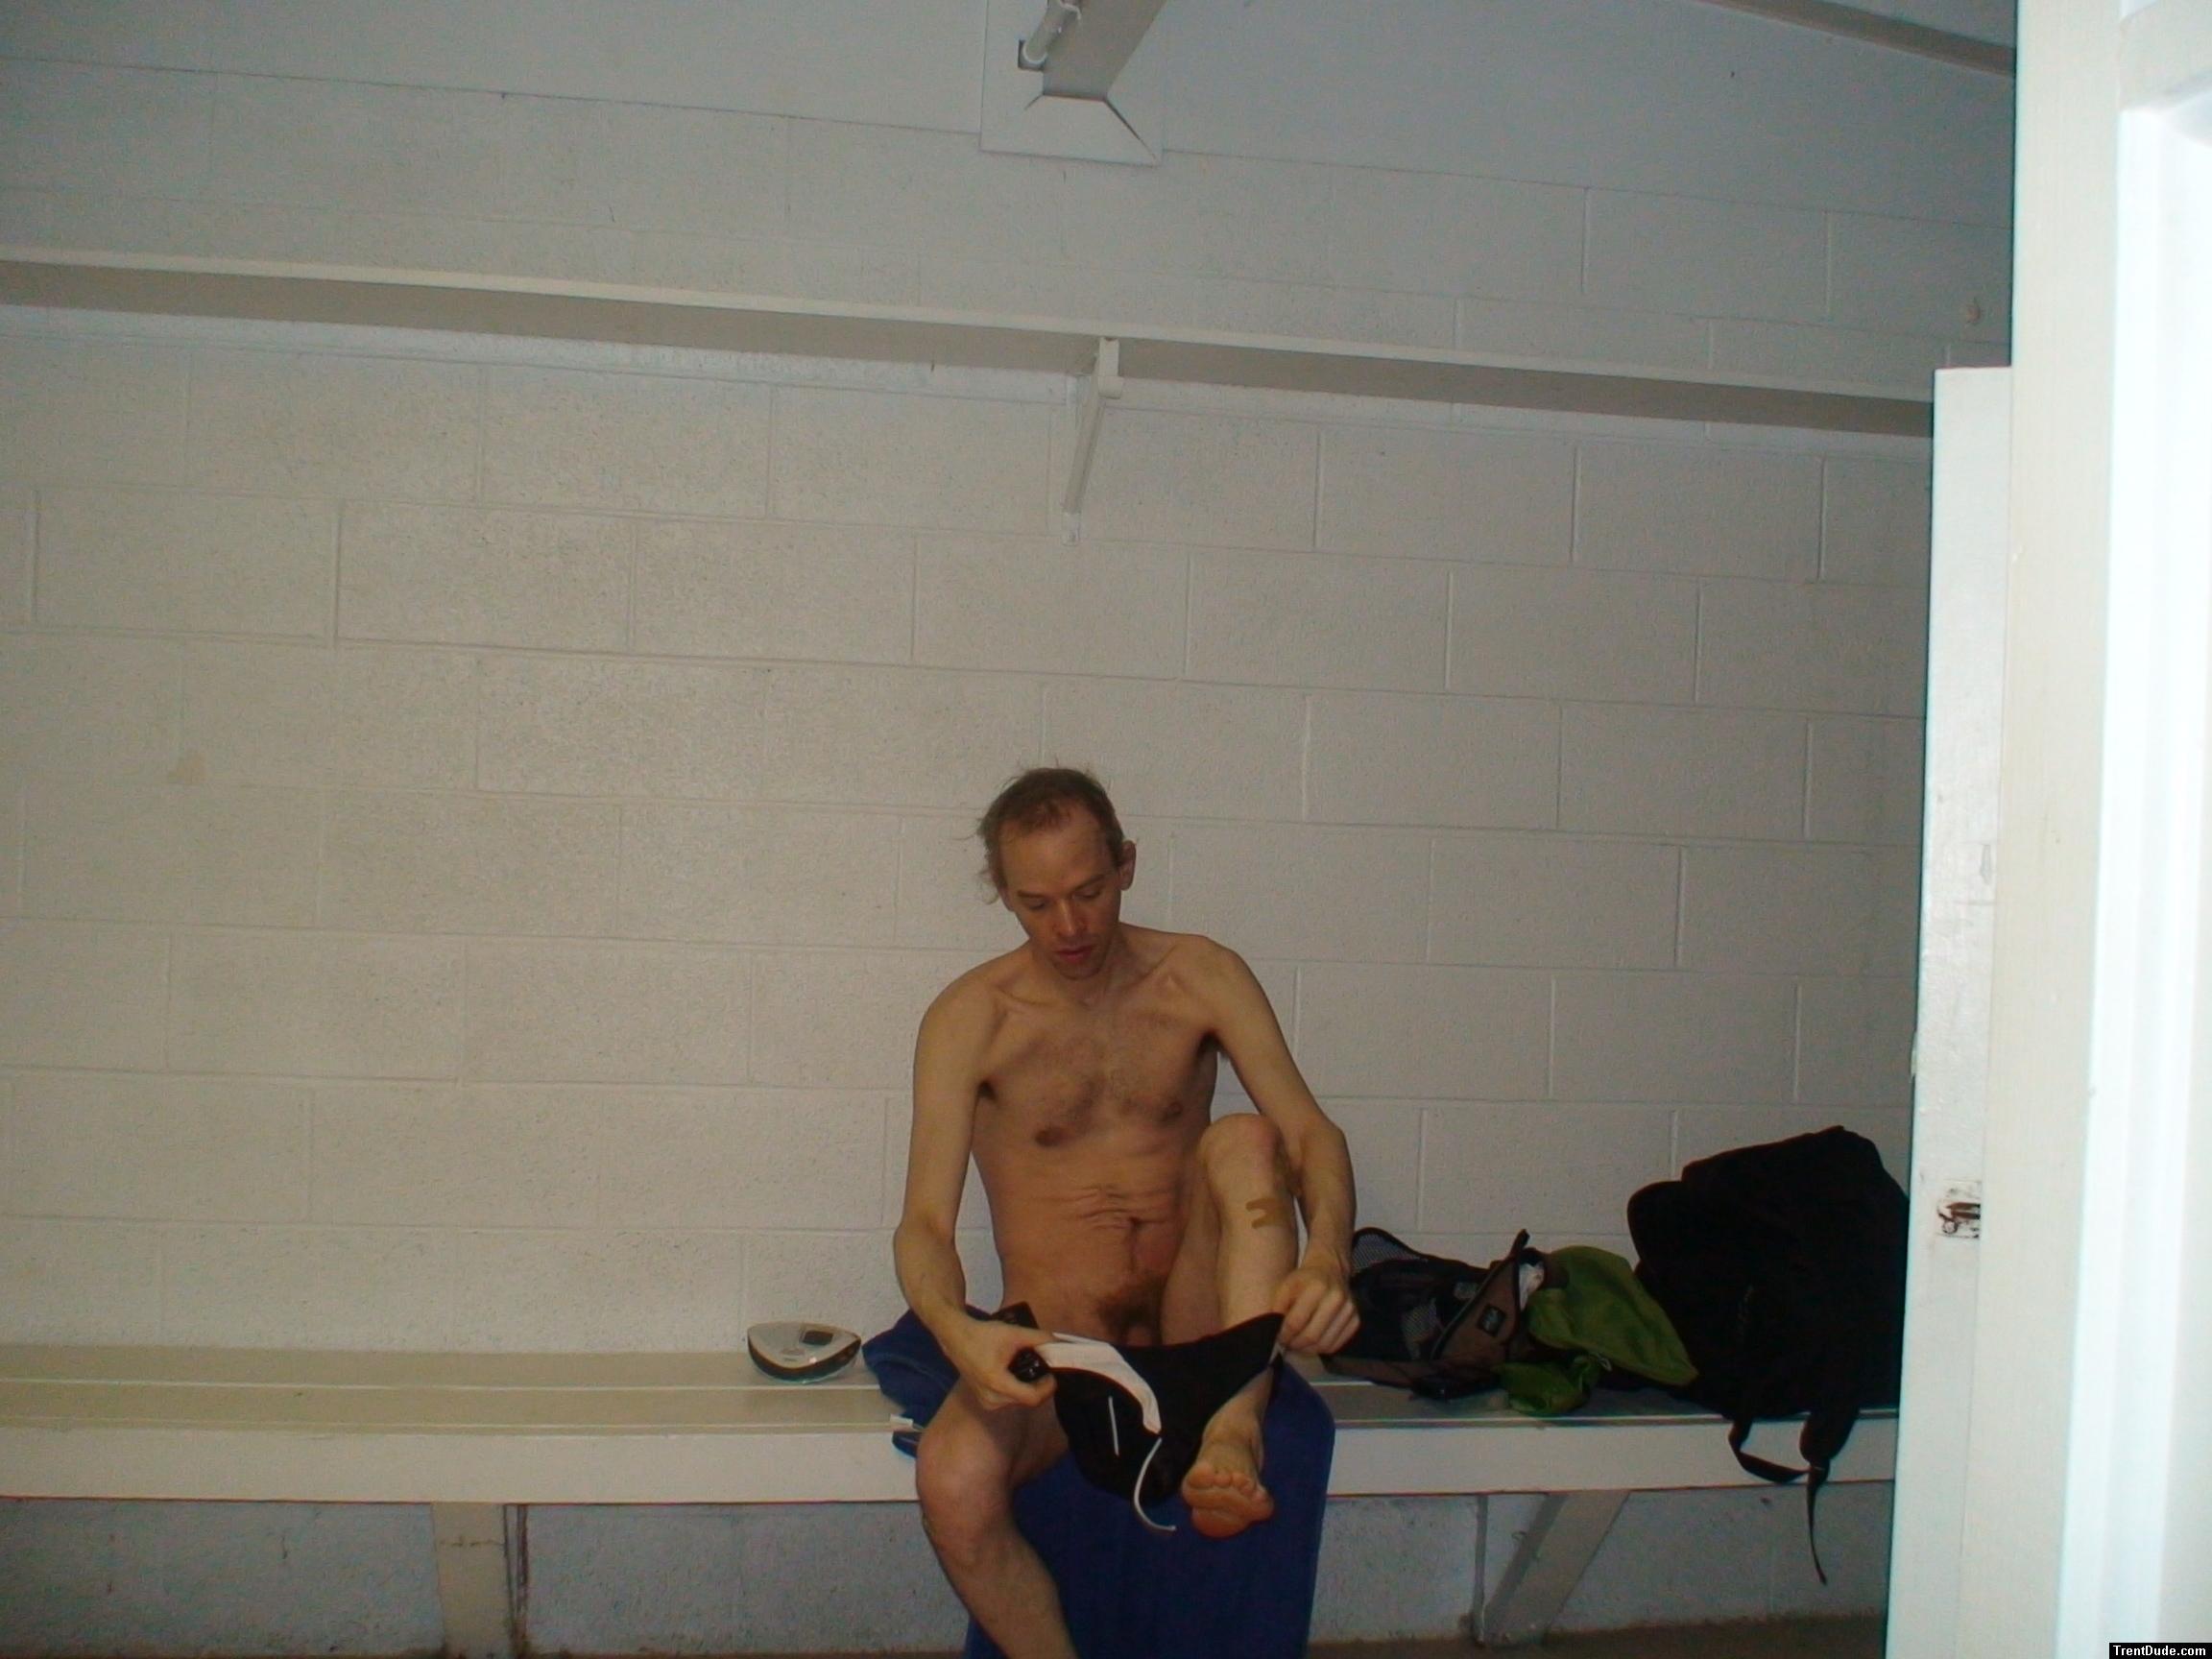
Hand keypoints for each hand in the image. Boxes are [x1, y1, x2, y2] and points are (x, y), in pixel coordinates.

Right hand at [941, 1314, 1056, 1411]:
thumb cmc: (983, 1335)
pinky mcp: (984, 1402)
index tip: (1053, 1374)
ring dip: (1029, 1389)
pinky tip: (1019, 1375)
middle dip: (1040, 1386)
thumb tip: (1060, 1343)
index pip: (1032, 1398)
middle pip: (1027, 1400)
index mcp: (997, 1383)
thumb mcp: (1014, 1333)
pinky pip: (1009, 1401)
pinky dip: (1018, 1390)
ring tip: (1033, 1370)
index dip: (1047, 1388)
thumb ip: (1039, 1338)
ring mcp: (986, 1403)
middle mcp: (991, 1399)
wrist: (956, 1338)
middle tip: (1046, 1368)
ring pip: (1019, 1402)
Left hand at [1270, 1258, 1358, 1354]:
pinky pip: (1336, 1345)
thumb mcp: (1285, 1286)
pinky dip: (1321, 1349)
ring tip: (1297, 1344)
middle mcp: (1336, 1299)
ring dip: (1307, 1349)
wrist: (1330, 1270)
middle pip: (1312, 1336)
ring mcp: (1349, 1311)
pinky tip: (1312, 1343)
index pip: (1296, 1322)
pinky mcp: (1355, 1320)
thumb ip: (1277, 1307)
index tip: (1277, 1337)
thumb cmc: (1303, 1279)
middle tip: (1287, 1344)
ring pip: (1324, 1344)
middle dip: (1295, 1344)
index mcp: (1317, 1287)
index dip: (1284, 1334)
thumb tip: (1273, 1332)